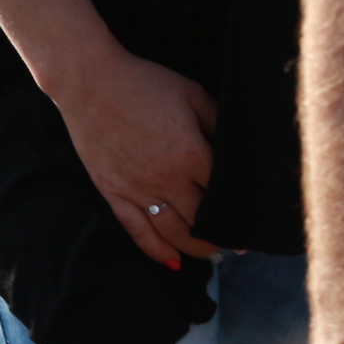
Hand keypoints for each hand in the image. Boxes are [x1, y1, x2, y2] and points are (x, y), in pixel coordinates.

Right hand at [62, 47, 222, 268]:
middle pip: (201, 220)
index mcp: (191, 153)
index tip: (252, 222)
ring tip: (214, 255)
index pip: (223, 193)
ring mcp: (138, 189)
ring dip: (196, 248)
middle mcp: (166, 178)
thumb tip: (237, 145)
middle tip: (239, 244)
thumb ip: (217, 121)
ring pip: (173, 233)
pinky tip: (173, 261)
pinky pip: (138, 231)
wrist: (91, 82)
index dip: (239, 209)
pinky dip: (157, 250)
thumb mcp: (192, 94)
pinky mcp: (114, 193)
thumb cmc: (145, 83)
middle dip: (223, 235)